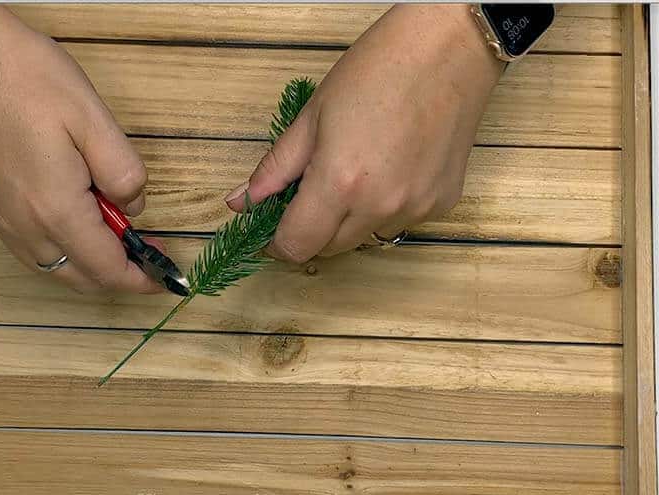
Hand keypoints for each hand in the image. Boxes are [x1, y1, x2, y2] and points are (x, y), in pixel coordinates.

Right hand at [0, 5, 159, 292]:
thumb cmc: (22, 75)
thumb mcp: (93, 119)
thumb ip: (123, 173)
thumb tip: (134, 206)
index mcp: (55, 210)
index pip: (107, 270)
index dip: (141, 279)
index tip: (167, 276)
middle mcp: (23, 227)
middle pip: (80, 278)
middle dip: (119, 274)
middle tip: (149, 250)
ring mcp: (0, 219)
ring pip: (55, 268)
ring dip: (91, 263)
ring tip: (117, 231)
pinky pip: (33, 250)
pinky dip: (64, 250)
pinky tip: (78, 219)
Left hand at [225, 4, 502, 262]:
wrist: (449, 49)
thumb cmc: (377, 70)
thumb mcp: (312, 116)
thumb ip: (275, 168)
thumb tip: (240, 202)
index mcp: (338, 184)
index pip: (297, 246)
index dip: (278, 244)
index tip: (272, 233)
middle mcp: (378, 207)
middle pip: (330, 250)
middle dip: (312, 231)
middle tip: (310, 195)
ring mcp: (415, 209)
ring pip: (366, 238)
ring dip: (350, 221)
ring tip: (357, 173)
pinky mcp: (442, 204)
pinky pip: (400, 222)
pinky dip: (385, 208)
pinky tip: (391, 169)